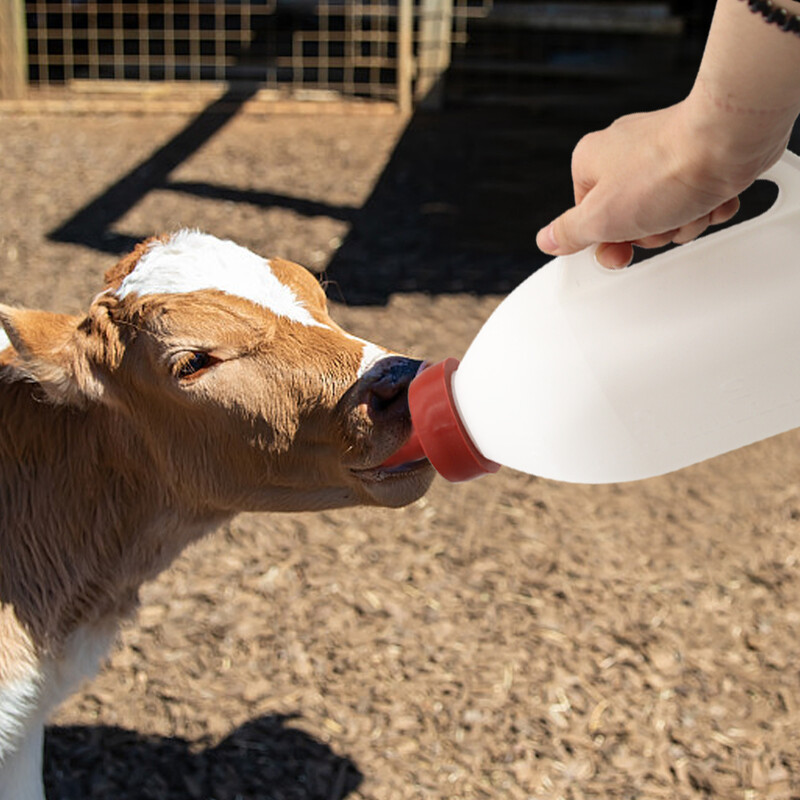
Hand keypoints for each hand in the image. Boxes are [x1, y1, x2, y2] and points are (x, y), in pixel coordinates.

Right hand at [535, 102, 743, 268]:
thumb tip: (547, 240)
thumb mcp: (601, 217)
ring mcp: (663, 153)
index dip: (607, 242)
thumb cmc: (667, 170)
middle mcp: (624, 152)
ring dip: (683, 221)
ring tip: (690, 206)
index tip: (621, 250)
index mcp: (591, 161)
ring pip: (666, 213)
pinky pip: (695, 198)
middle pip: (629, 220)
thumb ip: (569, 233)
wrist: (732, 140)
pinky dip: (706, 206)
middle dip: (652, 231)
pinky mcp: (698, 156)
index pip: (588, 220)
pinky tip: (710, 198)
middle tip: (661, 221)